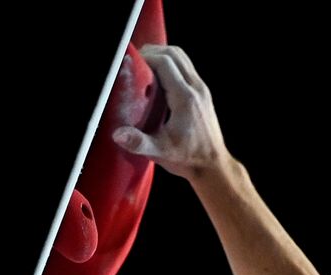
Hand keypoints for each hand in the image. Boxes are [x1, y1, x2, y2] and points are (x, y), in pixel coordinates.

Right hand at [112, 44, 230, 180]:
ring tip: (144, 66)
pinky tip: (157, 77)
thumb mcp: (160, 152)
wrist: (213, 165)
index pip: (165, 62)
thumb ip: (138, 142)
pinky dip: (170, 64)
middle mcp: (196, 88)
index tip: (130, 63)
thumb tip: (117, 134)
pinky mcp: (202, 92)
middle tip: (134, 62)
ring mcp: (201, 88)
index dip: (146, 57)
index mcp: (185, 98)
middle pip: (174, 53)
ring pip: (182, 57)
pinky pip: (186, 67)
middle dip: (152, 52)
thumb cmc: (187, 159)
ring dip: (162, 55)